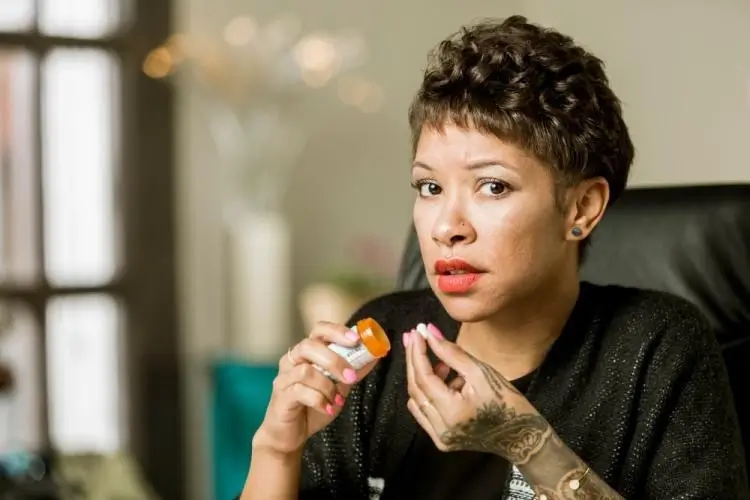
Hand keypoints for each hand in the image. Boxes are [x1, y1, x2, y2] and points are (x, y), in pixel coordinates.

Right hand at [254, 321, 378, 455]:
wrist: (290, 435)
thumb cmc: (312, 407)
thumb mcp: (339, 387)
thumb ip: (353, 371)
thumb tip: (375, 356)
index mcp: (307, 353)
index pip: (319, 330)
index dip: (337, 331)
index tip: (356, 339)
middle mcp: (292, 360)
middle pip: (309, 346)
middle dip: (334, 360)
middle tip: (351, 376)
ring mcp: (284, 377)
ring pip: (306, 371)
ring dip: (327, 385)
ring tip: (338, 399)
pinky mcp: (281, 396)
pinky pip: (300, 391)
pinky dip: (319, 400)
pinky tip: (328, 408)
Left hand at [404, 324, 551, 464]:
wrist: (522, 435)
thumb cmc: (507, 401)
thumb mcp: (481, 372)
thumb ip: (451, 353)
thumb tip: (429, 332)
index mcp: (453, 412)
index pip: (424, 377)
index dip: (417, 352)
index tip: (417, 331)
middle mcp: (441, 429)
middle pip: (416, 388)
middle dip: (413, 360)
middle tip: (413, 336)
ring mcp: (440, 437)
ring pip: (418, 400)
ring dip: (422, 377)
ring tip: (442, 362)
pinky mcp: (442, 440)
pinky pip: (424, 412)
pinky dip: (428, 393)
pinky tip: (444, 380)